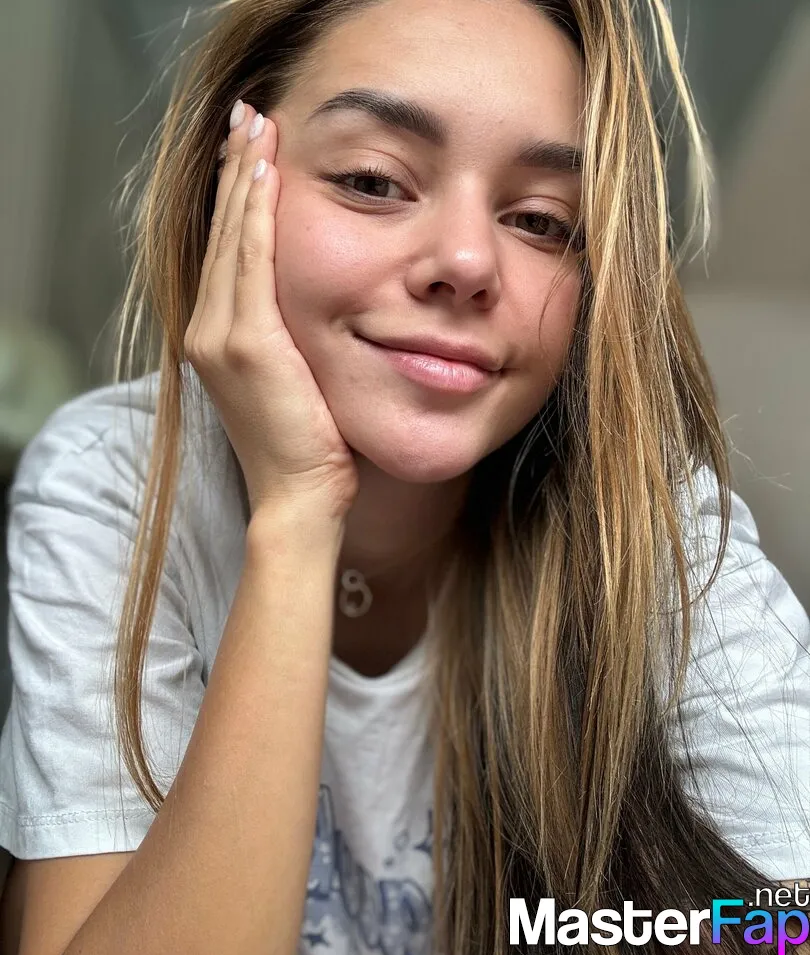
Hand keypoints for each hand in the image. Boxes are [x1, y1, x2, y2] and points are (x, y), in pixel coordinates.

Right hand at [184, 101, 358, 521]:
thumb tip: (319, 307)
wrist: (299, 496)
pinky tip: (266, 175)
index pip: (228, 252)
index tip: (250, 152)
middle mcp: (208, 332)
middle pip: (222, 235)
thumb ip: (290, 339)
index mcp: (218, 339)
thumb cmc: (307, 447)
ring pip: (232, 239)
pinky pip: (251, 263)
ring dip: (243, 179)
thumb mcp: (294, 381)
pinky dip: (255, 216)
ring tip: (255, 126)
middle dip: (235, 173)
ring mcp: (221, 337)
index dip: (235, 198)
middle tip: (248, 118)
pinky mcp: (247, 345)